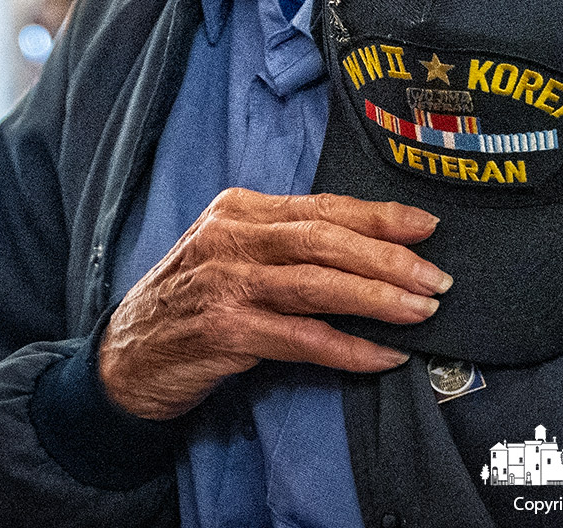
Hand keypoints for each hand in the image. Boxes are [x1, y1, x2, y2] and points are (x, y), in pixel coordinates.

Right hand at [97, 189, 449, 419]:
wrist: (125, 356)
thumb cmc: (188, 303)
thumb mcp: (228, 254)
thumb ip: (282, 244)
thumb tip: (367, 252)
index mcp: (236, 210)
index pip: (321, 206)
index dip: (379, 217)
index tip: (426, 227)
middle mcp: (229, 239)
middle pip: (325, 240)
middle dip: (389, 259)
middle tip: (436, 279)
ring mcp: (224, 284)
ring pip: (317, 284)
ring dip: (378, 300)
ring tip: (421, 312)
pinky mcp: (224, 331)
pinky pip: (302, 339)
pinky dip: (348, 349)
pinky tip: (383, 357)